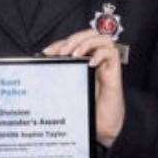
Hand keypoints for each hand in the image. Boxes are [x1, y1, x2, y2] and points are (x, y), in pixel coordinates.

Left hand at [44, 30, 123, 146]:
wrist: (101, 124)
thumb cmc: (86, 106)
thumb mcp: (68, 88)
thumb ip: (60, 75)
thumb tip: (42, 65)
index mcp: (84, 59)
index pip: (73, 42)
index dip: (59, 43)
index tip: (46, 53)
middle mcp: (96, 58)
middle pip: (89, 33)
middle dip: (74, 39)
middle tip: (62, 52)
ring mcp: (106, 63)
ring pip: (103, 38)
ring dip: (87, 42)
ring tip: (75, 54)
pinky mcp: (115, 71)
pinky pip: (112, 54)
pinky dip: (100, 54)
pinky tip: (90, 63)